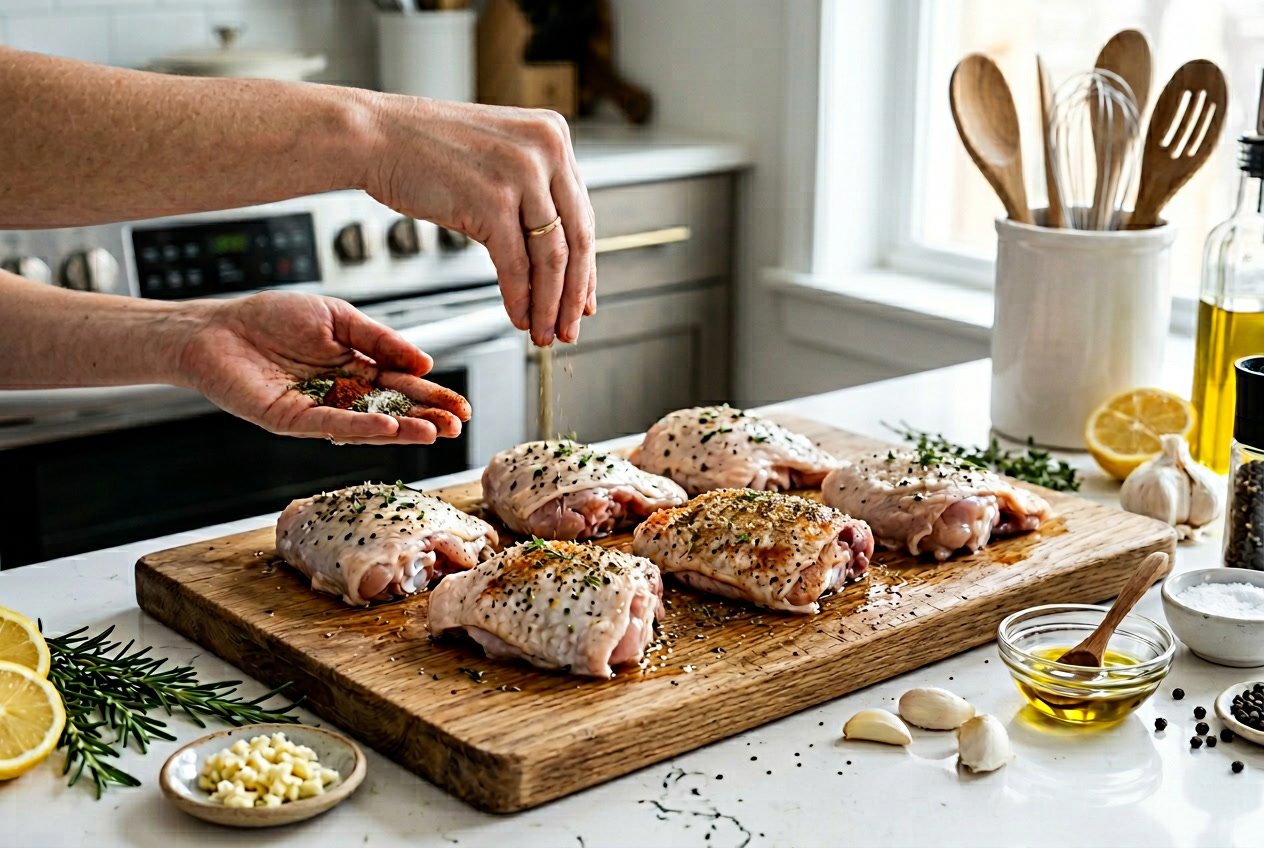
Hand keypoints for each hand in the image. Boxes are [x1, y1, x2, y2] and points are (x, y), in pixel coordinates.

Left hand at [176, 291, 470, 444]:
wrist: (216, 328)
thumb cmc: (270, 319)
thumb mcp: (337, 318)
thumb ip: (379, 340)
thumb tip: (423, 362)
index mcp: (355, 368)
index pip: (403, 385)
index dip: (432, 396)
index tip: (461, 407)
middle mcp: (341, 395)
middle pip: (392, 409)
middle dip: (426, 418)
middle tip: (457, 426)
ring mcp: (318, 410)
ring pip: (367, 424)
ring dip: (402, 430)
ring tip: (433, 433)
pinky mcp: (291, 420)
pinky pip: (331, 425)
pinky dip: (362, 427)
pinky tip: (389, 428)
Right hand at [365, 96, 595, 346]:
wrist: (373, 136)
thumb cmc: (425, 151)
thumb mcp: (497, 158)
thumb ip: (532, 192)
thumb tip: (556, 254)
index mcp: (553, 135)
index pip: (581, 215)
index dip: (584, 267)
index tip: (583, 300)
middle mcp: (546, 149)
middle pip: (575, 238)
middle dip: (572, 294)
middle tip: (570, 328)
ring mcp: (521, 174)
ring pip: (550, 257)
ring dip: (549, 304)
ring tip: (544, 332)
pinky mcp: (492, 201)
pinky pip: (515, 264)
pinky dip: (519, 298)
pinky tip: (518, 317)